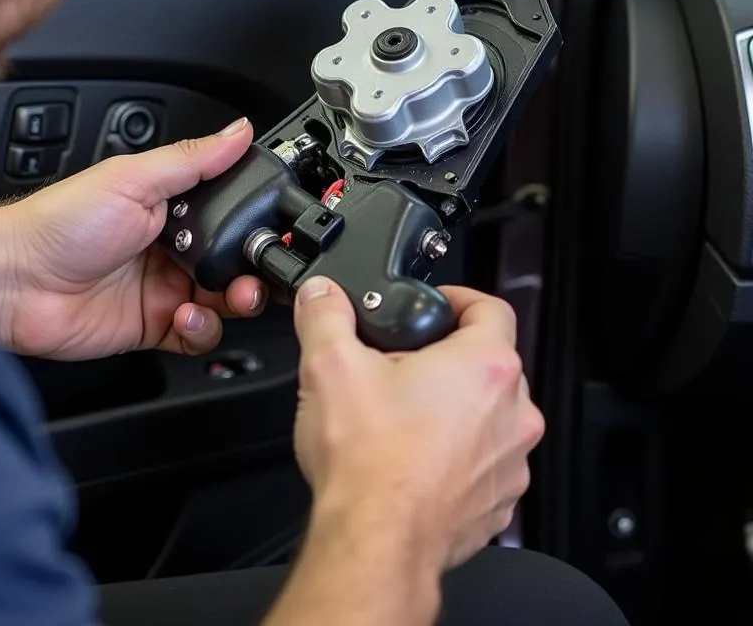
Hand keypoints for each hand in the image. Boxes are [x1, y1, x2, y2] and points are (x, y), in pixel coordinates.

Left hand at [1, 118, 265, 360]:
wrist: (14, 281)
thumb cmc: (60, 223)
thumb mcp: (132, 178)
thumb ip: (192, 160)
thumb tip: (238, 131)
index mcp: (168, 205)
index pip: (229, 214)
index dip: (253, 225)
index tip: (274, 231)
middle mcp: (169, 247)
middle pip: (233, 262)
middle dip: (253, 270)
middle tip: (257, 273)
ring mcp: (161, 288)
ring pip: (222, 302)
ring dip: (235, 302)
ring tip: (230, 297)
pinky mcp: (151, 326)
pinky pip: (195, 335)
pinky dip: (200, 331)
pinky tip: (184, 317)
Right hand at [291, 278, 544, 571]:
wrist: (374, 540)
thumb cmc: (367, 460)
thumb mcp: (330, 363)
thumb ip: (325, 315)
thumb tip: (321, 296)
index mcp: (485, 367)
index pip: (492, 308)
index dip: (460, 299)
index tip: (436, 305)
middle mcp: (513, 413)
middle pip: (490, 364)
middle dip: (449, 358)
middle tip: (404, 364)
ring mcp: (510, 463)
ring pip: (491, 417)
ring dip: (457, 410)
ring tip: (406, 416)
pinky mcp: (497, 503)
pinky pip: (485, 464)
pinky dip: (458, 457)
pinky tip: (414, 460)